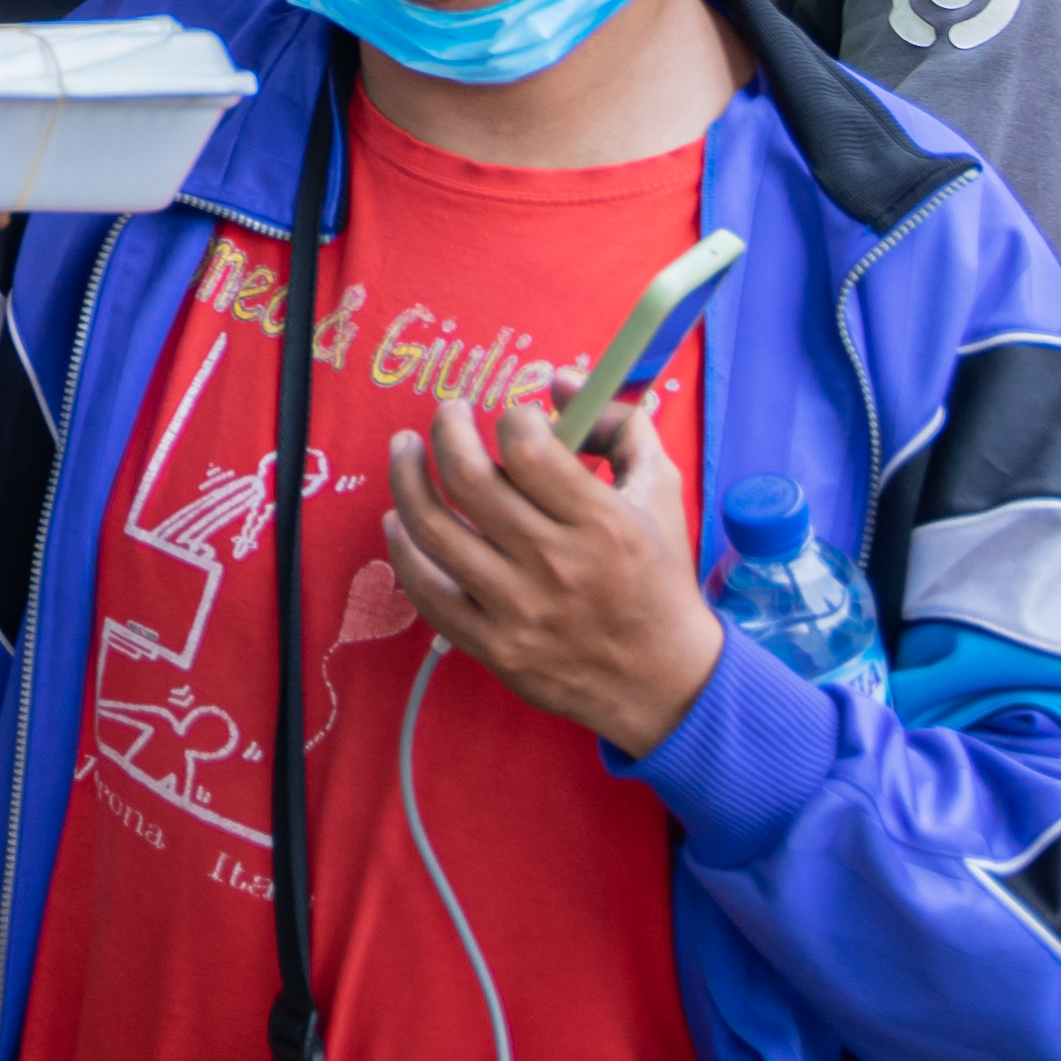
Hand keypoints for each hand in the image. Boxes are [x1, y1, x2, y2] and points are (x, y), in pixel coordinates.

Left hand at [384, 384, 723, 752]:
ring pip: (433, 531)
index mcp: (602, 524)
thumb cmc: (660, 575)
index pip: (529, 450)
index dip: (512, 417)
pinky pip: (426, 592)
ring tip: (405, 450)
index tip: (515, 417)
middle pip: (469, 480)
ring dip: (406, 478)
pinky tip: (397, 520)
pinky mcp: (492, 646)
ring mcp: (518, 610)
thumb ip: (621, 423)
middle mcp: (556, 566)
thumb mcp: (661, 489)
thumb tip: (559, 380)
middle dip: (446, 429)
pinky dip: (401, 550)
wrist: (664, 680)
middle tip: (448, 413)